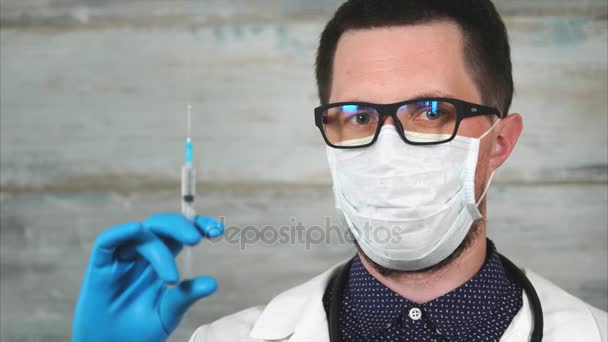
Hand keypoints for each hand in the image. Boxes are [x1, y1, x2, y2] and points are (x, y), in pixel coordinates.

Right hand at [72, 213, 223, 341]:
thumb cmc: (140, 330)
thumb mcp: (168, 314)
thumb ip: (186, 297)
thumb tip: (213, 283)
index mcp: (162, 260)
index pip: (181, 233)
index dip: (198, 225)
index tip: (218, 231)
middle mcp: (142, 254)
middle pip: (162, 226)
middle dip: (181, 227)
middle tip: (197, 239)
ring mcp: (121, 258)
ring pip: (141, 235)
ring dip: (158, 248)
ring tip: (172, 278)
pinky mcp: (100, 267)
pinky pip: (107, 242)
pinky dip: (120, 233)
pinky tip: (136, 229)